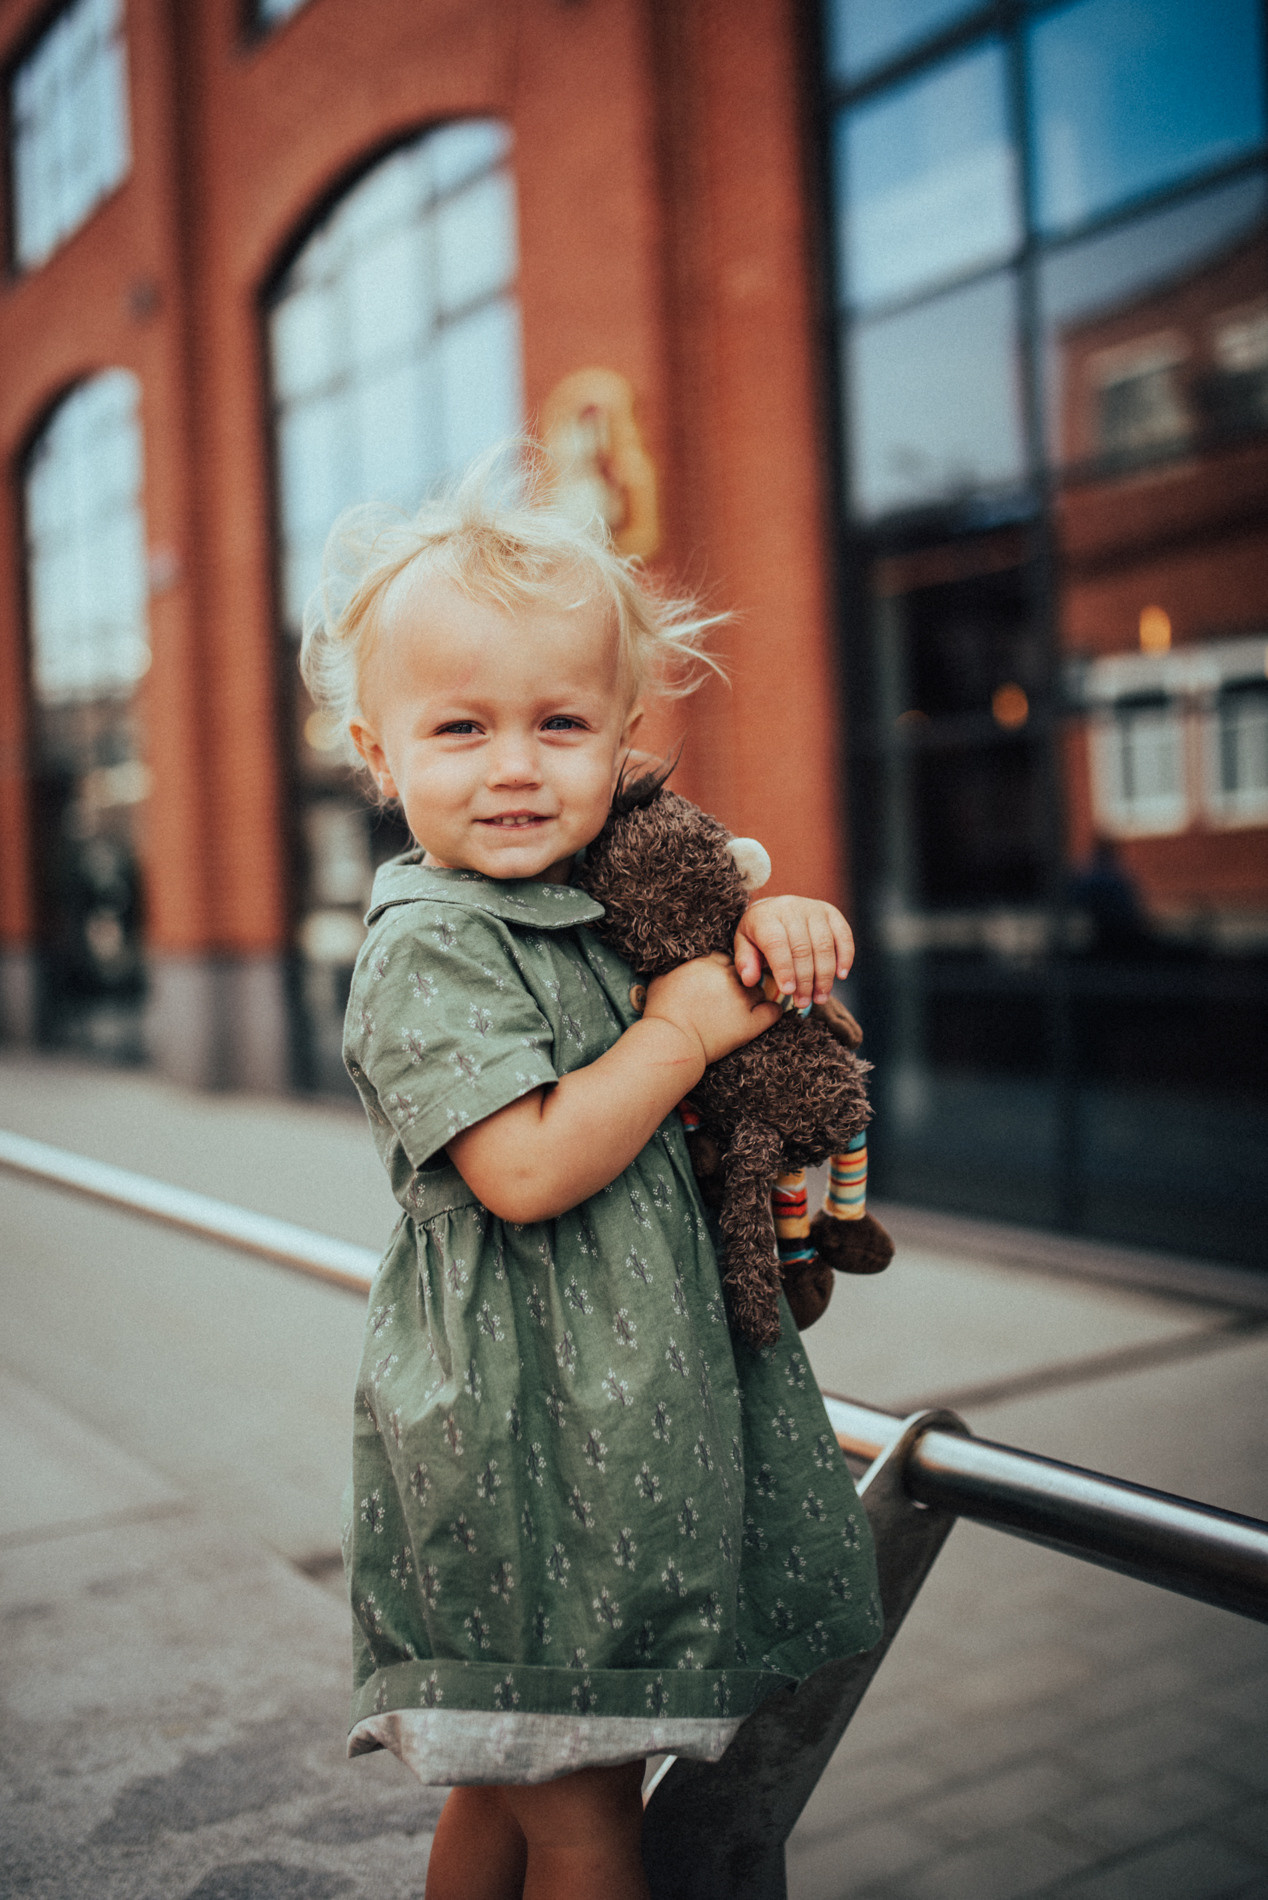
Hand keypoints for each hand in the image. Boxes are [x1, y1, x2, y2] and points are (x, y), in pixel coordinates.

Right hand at [644, 952, 780, 1068]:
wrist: (671, 1042)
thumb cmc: (661, 1013)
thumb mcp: (661, 979)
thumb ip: (677, 967)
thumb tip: (680, 964)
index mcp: (707, 965)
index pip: (725, 959)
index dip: (721, 971)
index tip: (717, 984)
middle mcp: (727, 978)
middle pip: (744, 972)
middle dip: (738, 982)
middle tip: (730, 998)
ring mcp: (741, 1000)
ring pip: (759, 989)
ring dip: (753, 997)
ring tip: (744, 1009)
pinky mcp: (750, 1023)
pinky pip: (772, 1011)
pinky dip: (772, 1011)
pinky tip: (766, 1015)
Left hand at [733, 896, 853, 1007]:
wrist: (775, 909)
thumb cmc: (758, 934)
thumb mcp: (744, 945)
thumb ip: (745, 962)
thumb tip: (750, 980)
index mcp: (765, 916)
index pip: (776, 944)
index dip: (784, 969)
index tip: (788, 992)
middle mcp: (791, 908)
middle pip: (802, 948)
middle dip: (805, 980)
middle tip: (803, 1002)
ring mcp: (814, 909)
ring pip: (824, 945)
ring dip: (825, 975)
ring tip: (820, 997)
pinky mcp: (831, 913)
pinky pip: (844, 935)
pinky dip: (845, 956)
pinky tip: (841, 976)